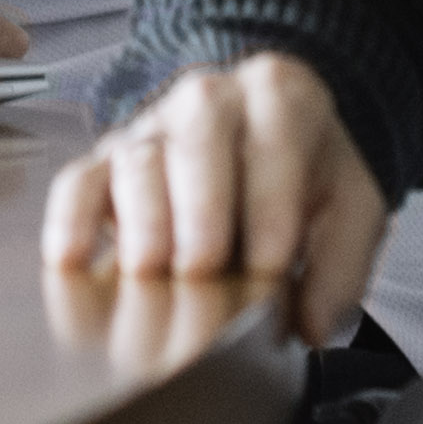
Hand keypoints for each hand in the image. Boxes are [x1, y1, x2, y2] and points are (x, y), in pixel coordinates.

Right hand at [39, 51, 390, 348]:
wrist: (272, 144)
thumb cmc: (308, 176)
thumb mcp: (352, 206)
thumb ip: (343, 264)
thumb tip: (312, 325)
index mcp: (280, 98)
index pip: (275, 138)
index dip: (270, 204)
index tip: (270, 265)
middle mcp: (209, 101)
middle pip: (197, 135)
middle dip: (200, 207)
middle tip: (203, 267)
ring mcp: (152, 129)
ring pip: (137, 158)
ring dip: (142, 220)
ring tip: (151, 273)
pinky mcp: (108, 163)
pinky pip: (79, 180)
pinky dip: (70, 220)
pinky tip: (73, 260)